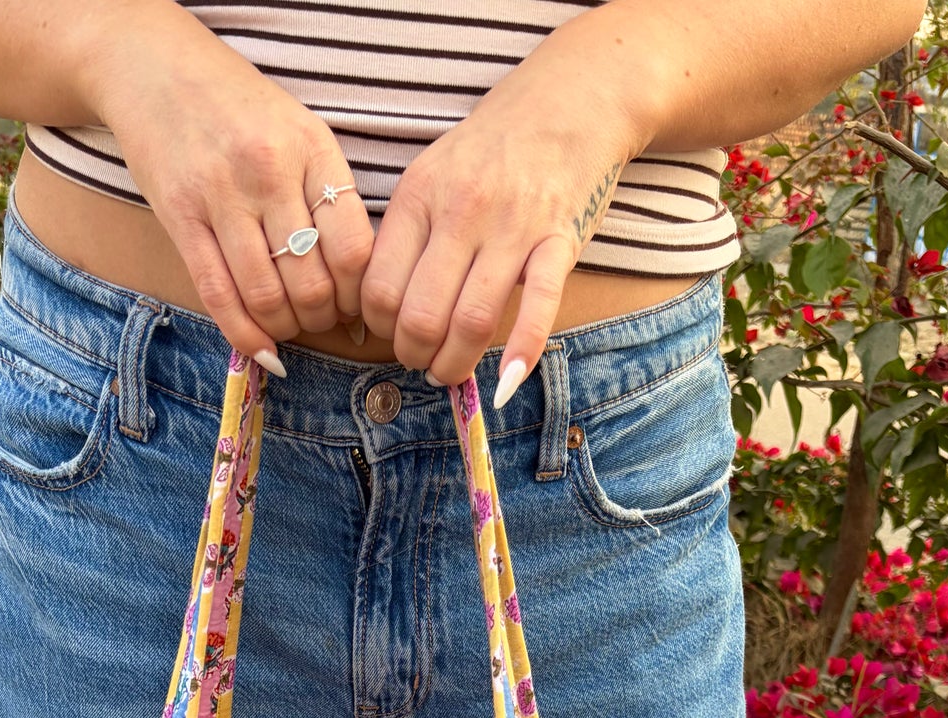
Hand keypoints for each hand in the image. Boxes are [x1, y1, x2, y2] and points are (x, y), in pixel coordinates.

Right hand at [83, 8, 372, 366]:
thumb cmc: (242, 111)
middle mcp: (268, 173)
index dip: (357, 294)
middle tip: (319, 317)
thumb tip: (357, 282)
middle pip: (311, 283)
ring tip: (289, 323)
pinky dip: (245, 335)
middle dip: (322, 318)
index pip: (352, 249)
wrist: (159, 70)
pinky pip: (218, 296)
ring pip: (266, 297)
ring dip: (285, 327)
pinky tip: (262, 348)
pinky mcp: (180, 217)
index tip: (353, 302)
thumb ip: (328, 195)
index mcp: (311, 150)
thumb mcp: (301, 133)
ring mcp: (220, 196)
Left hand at [359, 59, 642, 398]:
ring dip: (455, 365)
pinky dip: (522, 352)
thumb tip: (378, 307)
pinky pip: (540, 307)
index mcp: (420, 196)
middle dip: (414, 355)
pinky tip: (505, 383)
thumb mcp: (432, 176)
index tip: (393, 333)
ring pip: (471, 321)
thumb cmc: (492, 151)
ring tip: (450, 372)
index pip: (379, 288)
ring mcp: (513, 227)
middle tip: (421, 361)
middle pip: (421, 315)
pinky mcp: (560, 241)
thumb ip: (406, 235)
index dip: (380, 327)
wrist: (568, 105)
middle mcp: (462, 211)